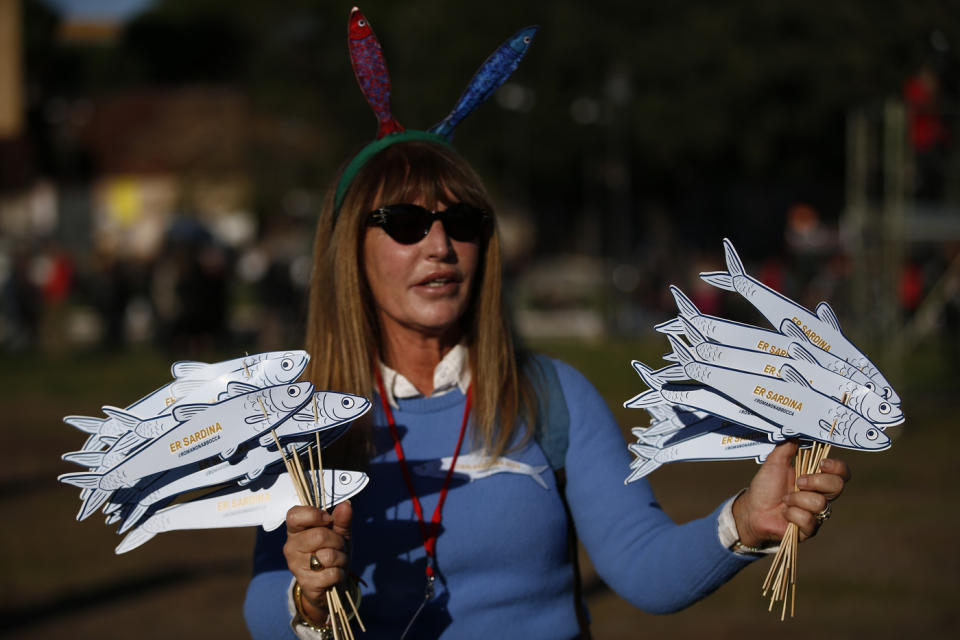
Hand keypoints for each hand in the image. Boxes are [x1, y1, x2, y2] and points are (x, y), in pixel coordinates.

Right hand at [283, 501, 352, 622]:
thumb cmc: (332, 551)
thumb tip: (346, 505)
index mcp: (296, 530)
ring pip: (328, 556)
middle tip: (338, 547)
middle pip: (319, 536)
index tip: (328, 520)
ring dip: (341, 558)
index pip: (294, 515)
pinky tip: (334, 575)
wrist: (329, 583)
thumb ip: (342, 520)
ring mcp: (296, 566)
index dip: (314, 514)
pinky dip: (340, 574)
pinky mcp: (305, 583)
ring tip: (337, 561)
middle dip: (337, 541)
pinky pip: (331, 573)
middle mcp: (291, 547)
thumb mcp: (339, 534)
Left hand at [732, 440, 850, 547]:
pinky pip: (809, 521)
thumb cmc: (765, 486)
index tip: (822, 463)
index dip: (837, 467)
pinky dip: (792, 514)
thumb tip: (797, 432)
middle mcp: (821, 496)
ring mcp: (817, 514)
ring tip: (784, 500)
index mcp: (817, 478)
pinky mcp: (809, 530)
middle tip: (798, 483)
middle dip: (816, 482)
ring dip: (797, 500)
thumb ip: (787, 447)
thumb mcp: (774, 462)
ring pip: (820, 504)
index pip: (841, 473)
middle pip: (837, 486)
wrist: (752, 509)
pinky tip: (784, 513)